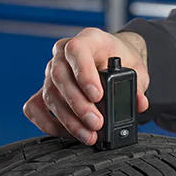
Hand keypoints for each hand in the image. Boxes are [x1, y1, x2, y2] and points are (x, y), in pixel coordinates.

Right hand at [23, 29, 149, 144]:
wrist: (114, 59)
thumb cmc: (122, 61)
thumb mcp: (137, 70)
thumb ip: (138, 86)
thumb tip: (140, 103)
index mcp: (88, 40)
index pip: (76, 51)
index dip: (84, 74)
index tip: (98, 96)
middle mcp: (63, 54)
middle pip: (60, 77)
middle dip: (78, 105)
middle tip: (97, 124)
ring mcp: (51, 72)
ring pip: (50, 95)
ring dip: (68, 120)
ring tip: (88, 135)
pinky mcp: (46, 90)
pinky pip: (35, 107)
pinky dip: (48, 123)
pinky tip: (67, 134)